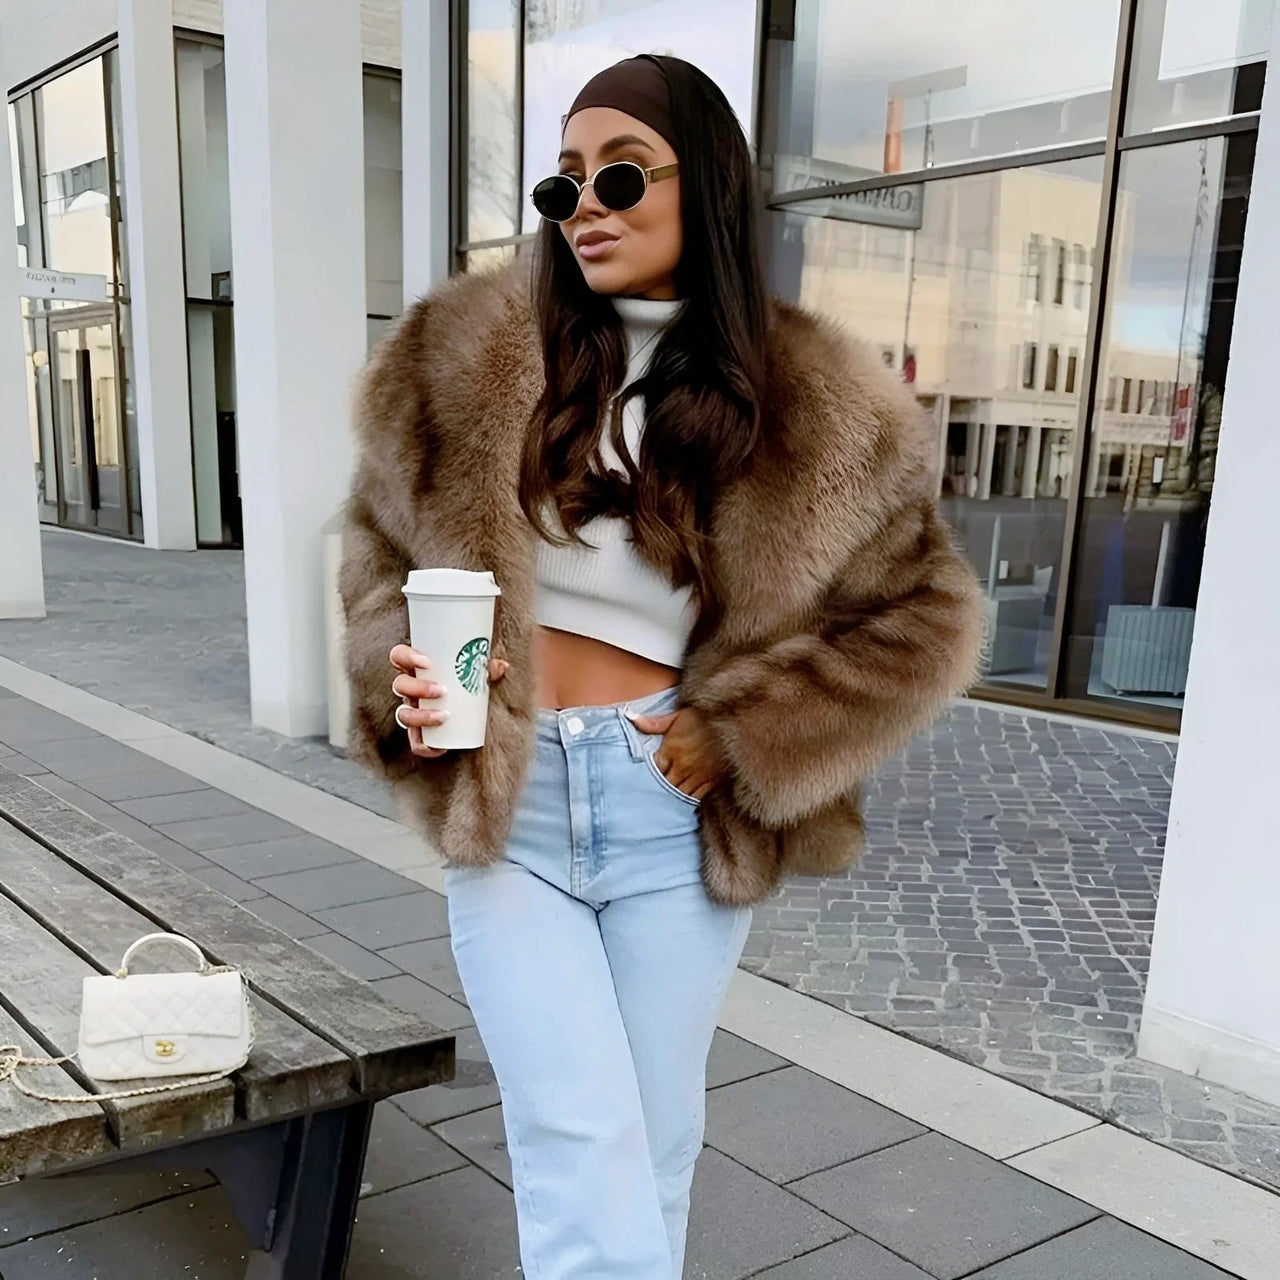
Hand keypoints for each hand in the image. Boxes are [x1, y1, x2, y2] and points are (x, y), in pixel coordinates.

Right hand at [390, 644, 508, 758]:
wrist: (469, 712)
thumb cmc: (466, 683)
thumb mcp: (475, 673)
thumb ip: (486, 668)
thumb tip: (502, 666)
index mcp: (417, 669)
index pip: (399, 656)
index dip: (406, 657)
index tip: (427, 662)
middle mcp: (410, 690)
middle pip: (400, 685)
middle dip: (418, 688)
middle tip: (442, 691)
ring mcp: (412, 711)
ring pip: (403, 715)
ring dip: (421, 716)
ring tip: (444, 716)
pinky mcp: (419, 734)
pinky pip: (415, 743)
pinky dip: (425, 747)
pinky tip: (440, 748)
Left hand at [628, 705, 724, 800]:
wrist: (732, 722)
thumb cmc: (704, 716)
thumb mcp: (678, 715)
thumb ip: (654, 722)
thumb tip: (631, 717)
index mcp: (671, 750)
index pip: (654, 769)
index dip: (649, 774)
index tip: (643, 777)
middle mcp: (682, 766)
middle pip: (664, 785)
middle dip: (657, 789)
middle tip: (650, 796)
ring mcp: (697, 776)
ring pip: (679, 794)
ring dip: (671, 798)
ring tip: (662, 806)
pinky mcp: (712, 781)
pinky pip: (697, 796)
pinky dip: (689, 801)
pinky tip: (683, 804)